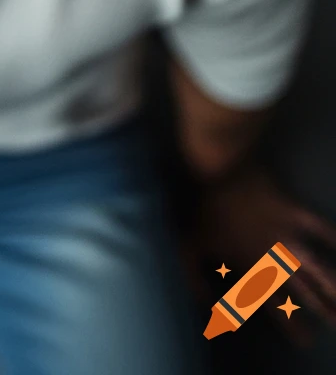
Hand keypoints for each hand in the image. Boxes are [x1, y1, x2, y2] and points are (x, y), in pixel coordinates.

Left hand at [185, 160, 335, 349]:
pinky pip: (317, 226)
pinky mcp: (293, 211)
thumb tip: (207, 307)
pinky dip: (330, 237)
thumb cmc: (204, 209)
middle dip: (320, 309)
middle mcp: (272, 256)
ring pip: (314, 265)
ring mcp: (285, 233)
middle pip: (301, 289)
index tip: (305, 341)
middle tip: (335, 324)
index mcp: (250, 266)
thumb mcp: (189, 247)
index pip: (273, 302)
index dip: (289, 324)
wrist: (219, 170)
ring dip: (330, 284)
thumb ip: (195, 280)